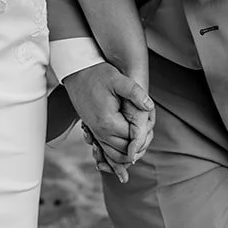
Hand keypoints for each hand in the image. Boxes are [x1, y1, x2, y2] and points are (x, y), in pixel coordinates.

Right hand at [61, 62, 152, 183]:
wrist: (77, 72)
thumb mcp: (118, 80)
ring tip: (139, 146)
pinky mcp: (93, 130)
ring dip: (127, 154)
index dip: (144, 134)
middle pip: (124, 151)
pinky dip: (115, 155)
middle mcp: (100, 131)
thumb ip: (135, 93)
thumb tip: (149, 106)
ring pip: (114, 155)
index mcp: (108, 122)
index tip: (151, 124)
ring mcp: (95, 132)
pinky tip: (124, 152)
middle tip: (149, 131)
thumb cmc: (97, 74)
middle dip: (139, 146)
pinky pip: (105, 150)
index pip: (132, 139)